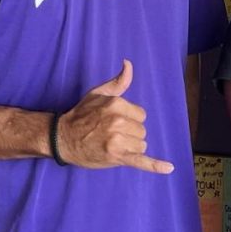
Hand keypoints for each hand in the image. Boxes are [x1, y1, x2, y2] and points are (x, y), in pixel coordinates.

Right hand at [56, 60, 173, 173]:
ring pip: (141, 145)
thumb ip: (118, 81)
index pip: (141, 115)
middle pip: (142, 130)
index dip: (131, 120)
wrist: (62, 138)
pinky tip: (168, 168)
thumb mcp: (98, 93)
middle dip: (130, 133)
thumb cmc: (81, 115)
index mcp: (116, 105)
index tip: (115, 122)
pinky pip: (141, 161)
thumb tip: (129, 63)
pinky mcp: (117, 157)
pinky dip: (155, 165)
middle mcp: (118, 121)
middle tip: (110, 134)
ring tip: (112, 145)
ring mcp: (118, 140)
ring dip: (131, 147)